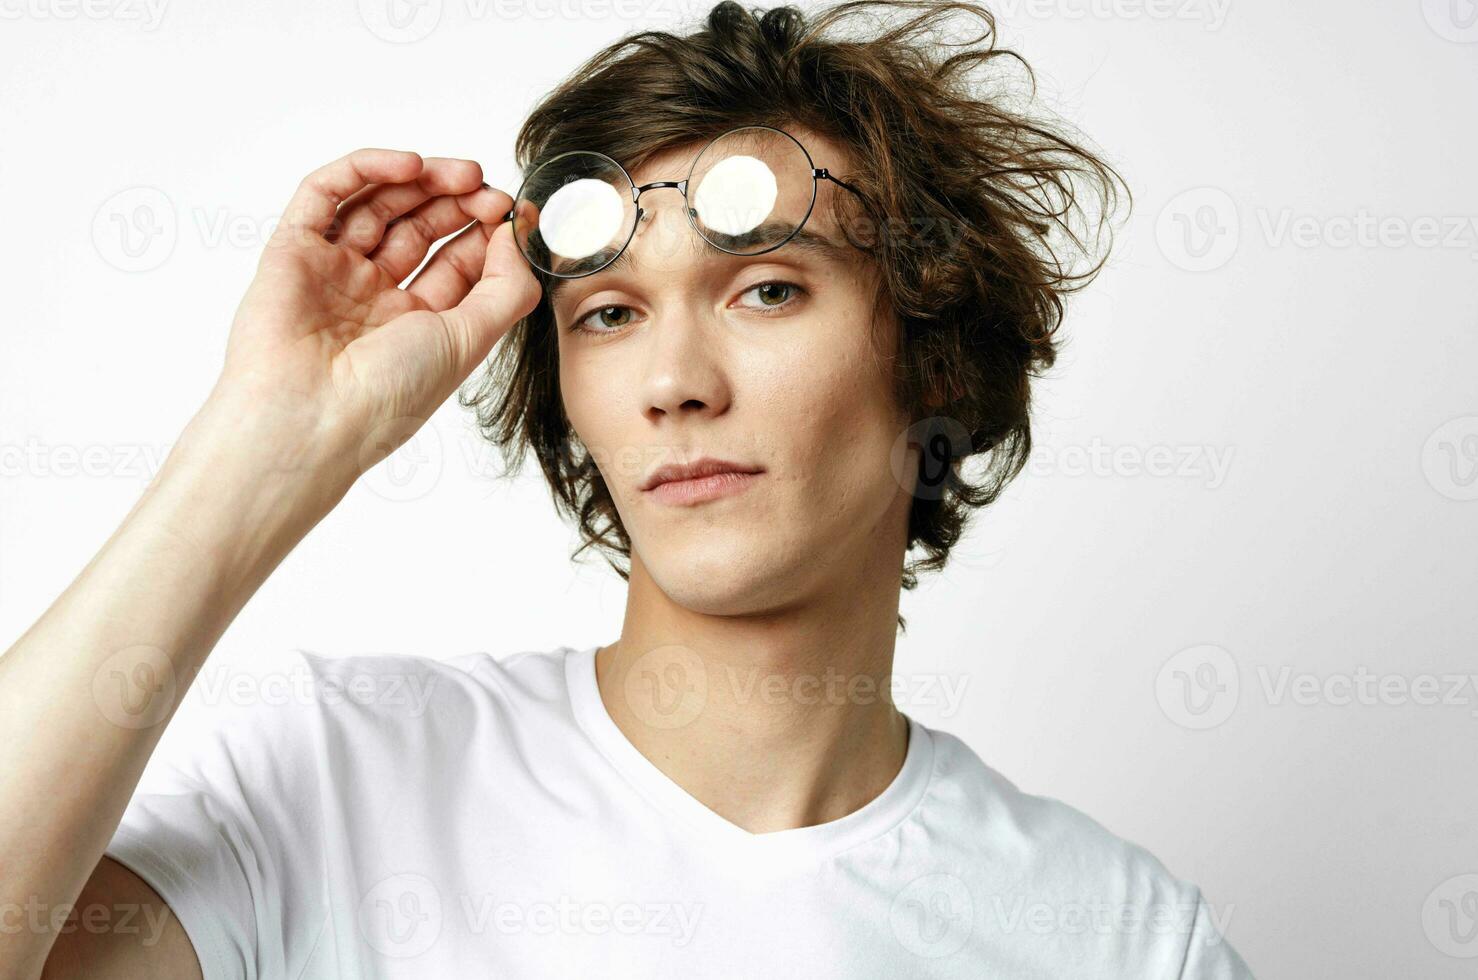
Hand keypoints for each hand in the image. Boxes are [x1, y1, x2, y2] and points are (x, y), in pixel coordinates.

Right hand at [202, 147, 540, 487]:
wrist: (313, 418)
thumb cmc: (388, 396)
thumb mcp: (470, 340)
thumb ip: (507, 288)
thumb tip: (517, 236)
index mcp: (418, 325)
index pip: (457, 261)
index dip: (486, 232)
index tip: (514, 214)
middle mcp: (375, 296)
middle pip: (420, 226)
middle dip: (459, 201)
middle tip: (489, 188)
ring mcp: (333, 270)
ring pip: (379, 203)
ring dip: (423, 180)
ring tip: (463, 173)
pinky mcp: (294, 249)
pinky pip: (326, 193)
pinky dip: (367, 169)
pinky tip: (410, 166)